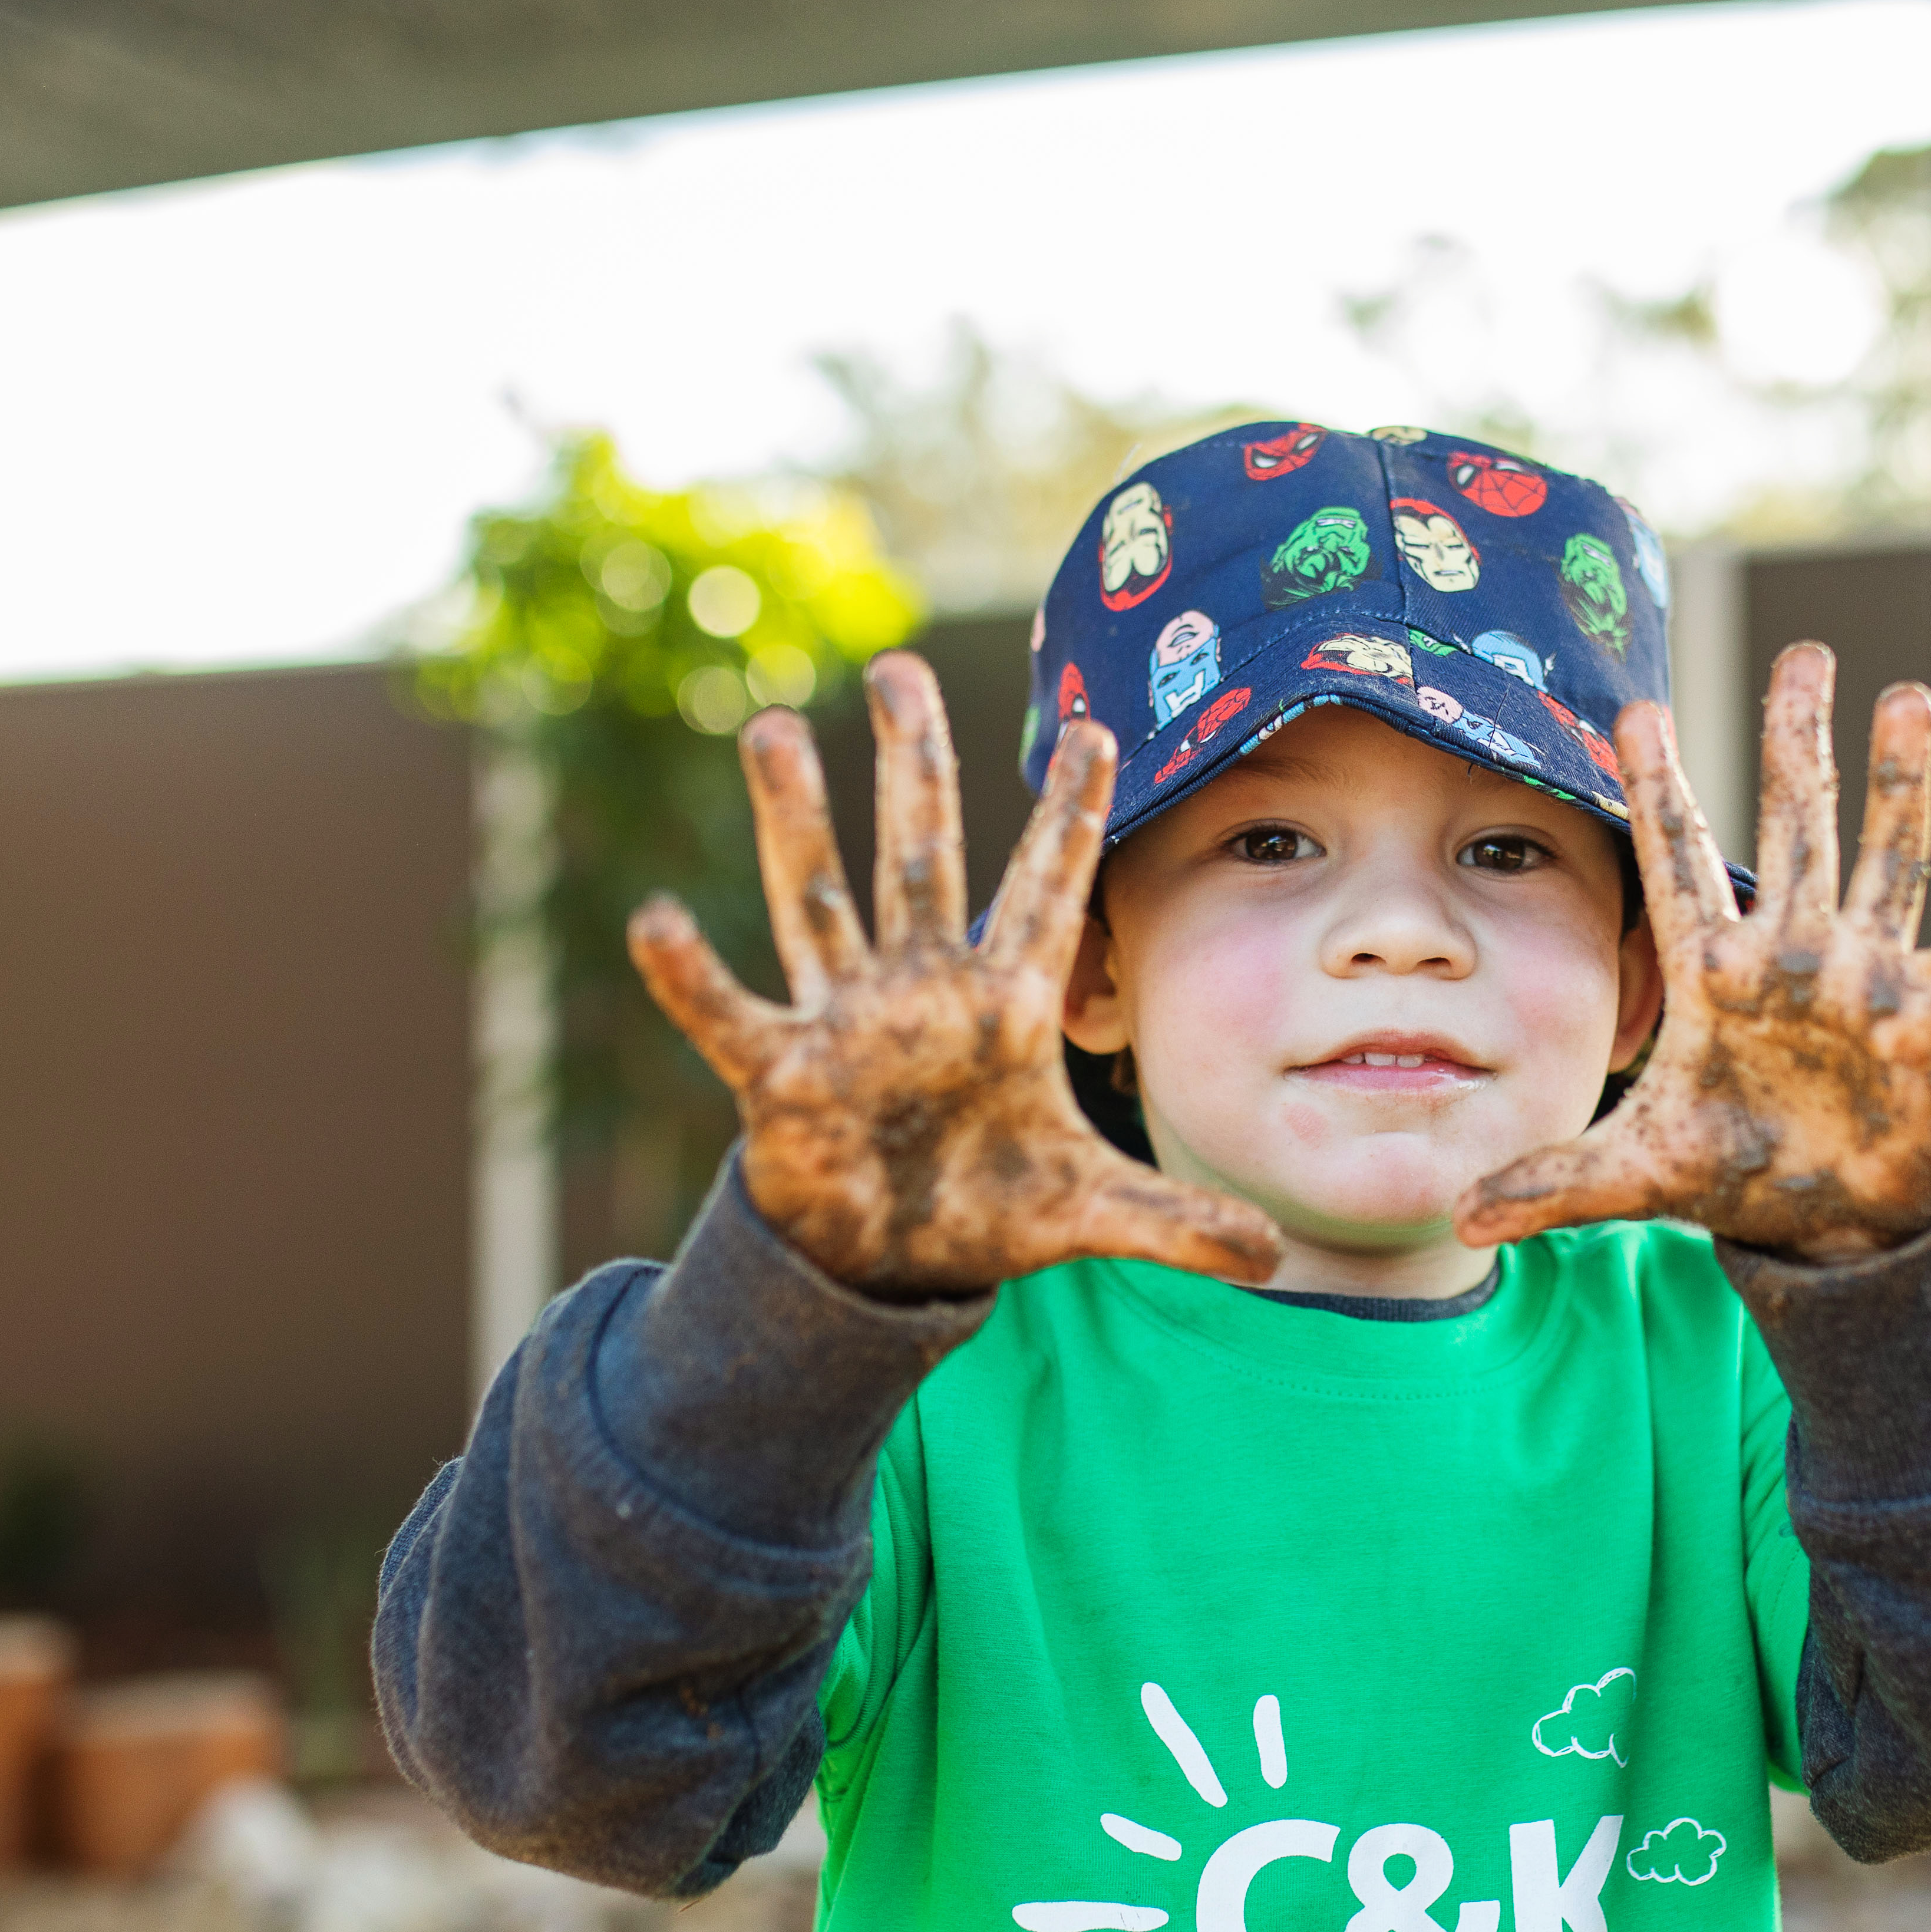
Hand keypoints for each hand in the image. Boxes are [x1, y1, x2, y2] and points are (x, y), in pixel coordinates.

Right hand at [628, 651, 1281, 1299]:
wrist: (894, 1262)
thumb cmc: (990, 1211)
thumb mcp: (1090, 1215)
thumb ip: (1176, 1225)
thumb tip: (1274, 1254)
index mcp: (1006, 1005)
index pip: (1050, 893)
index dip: (1070, 818)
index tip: (1096, 729)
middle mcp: (923, 989)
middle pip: (920, 855)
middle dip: (912, 764)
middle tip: (896, 669)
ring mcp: (848, 1023)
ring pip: (818, 900)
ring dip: (795, 819)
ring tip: (770, 726)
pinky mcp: (782, 1078)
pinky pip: (730, 1014)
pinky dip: (691, 976)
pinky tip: (655, 921)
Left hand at [1455, 641, 1930, 1262]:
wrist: (1829, 1228)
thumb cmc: (1737, 1176)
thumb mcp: (1637, 1175)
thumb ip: (1554, 1181)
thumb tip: (1460, 1215)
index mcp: (1715, 974)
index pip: (1676, 863)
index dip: (1657, 789)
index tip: (1636, 708)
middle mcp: (1793, 955)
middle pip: (1795, 828)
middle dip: (1798, 742)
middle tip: (1806, 652)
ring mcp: (1865, 979)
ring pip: (1885, 860)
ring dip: (1899, 782)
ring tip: (1908, 698)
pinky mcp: (1930, 1023)